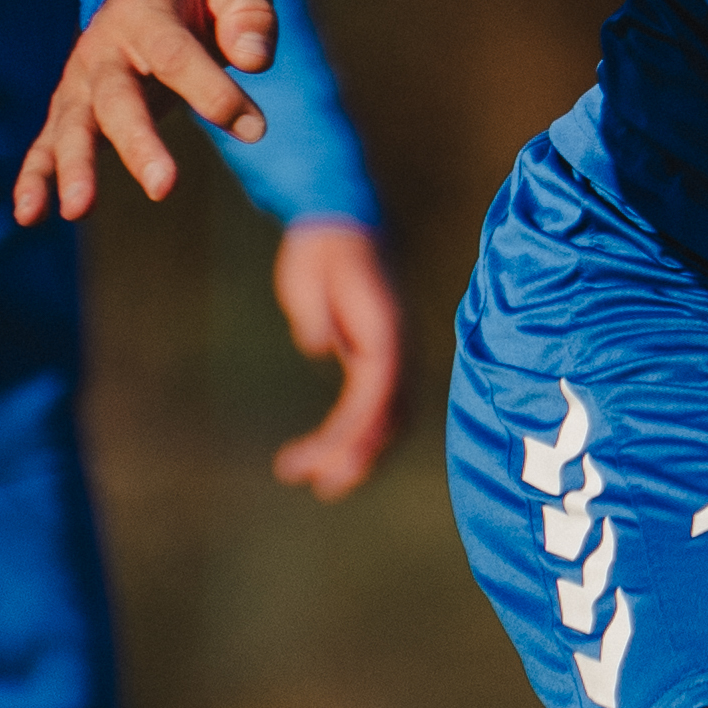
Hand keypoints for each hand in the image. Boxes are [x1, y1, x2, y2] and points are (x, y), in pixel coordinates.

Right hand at [13, 0, 276, 224]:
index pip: (176, 55)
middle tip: (164, 187)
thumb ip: (250, 15)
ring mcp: (80, 82)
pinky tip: (30, 216)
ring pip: (73, 126)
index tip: (254, 128)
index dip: (212, 91)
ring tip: (79, 211)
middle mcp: (104, 49)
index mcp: (147, 14)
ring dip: (75, 168)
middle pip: (117, 98)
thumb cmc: (199, 1)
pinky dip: (34, 179)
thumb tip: (255, 60)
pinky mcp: (68, 111)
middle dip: (138, 143)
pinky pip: (45, 145)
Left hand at [266, 219, 406, 500]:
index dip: (358, 432)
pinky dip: (354, 436)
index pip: (379, 392)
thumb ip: (317, 311)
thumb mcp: (309, 274)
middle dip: (357, 455)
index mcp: (386, 330)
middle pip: (389, 416)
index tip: (328, 460)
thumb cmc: (321, 250)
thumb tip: (319, 345)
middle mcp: (398, 348)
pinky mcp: (375, 361)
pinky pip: (374, 410)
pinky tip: (323, 452)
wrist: (340, 224)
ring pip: (386, 420)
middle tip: (315, 483)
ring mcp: (392, 357)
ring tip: (311, 478)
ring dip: (356, 454)